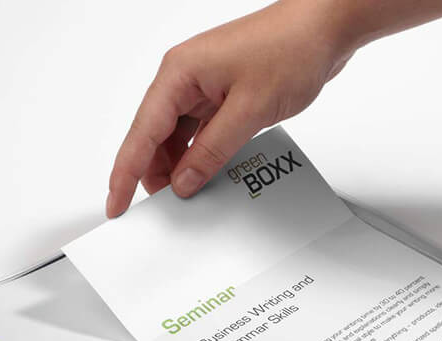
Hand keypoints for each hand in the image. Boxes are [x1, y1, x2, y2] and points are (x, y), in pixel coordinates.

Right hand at [106, 0, 356, 215]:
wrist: (324, 28)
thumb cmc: (290, 49)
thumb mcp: (248, 110)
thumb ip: (212, 151)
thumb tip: (184, 183)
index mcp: (179, 74)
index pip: (140, 133)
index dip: (125, 174)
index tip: (116, 205)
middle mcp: (185, 80)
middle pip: (154, 139)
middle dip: (154, 175)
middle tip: (162, 211)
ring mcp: (203, 88)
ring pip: (176, 139)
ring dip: (180, 168)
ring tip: (186, 198)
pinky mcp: (221, 98)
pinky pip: (199, 134)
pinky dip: (200, 157)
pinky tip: (205, 177)